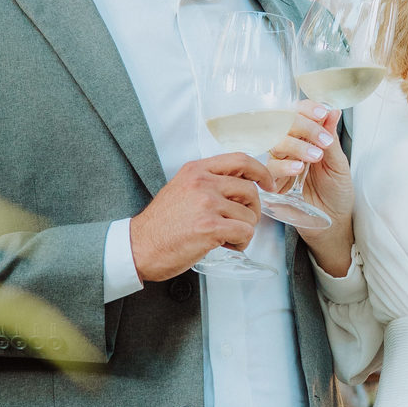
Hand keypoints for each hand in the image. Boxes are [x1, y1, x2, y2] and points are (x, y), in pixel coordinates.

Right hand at [130, 154, 278, 279]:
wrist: (138, 247)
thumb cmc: (160, 225)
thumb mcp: (182, 190)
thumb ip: (208, 183)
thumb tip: (240, 188)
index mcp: (196, 170)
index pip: (240, 160)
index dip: (261, 172)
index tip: (269, 184)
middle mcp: (202, 182)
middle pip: (250, 190)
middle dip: (253, 210)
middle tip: (241, 223)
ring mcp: (206, 203)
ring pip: (250, 215)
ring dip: (244, 230)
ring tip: (225, 238)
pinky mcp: (210, 227)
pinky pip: (245, 232)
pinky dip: (241, 243)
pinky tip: (226, 245)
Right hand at [268, 101, 354, 273]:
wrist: (334, 221)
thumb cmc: (337, 192)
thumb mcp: (339, 163)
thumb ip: (331, 138)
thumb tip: (333, 110)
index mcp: (307, 137)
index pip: (299, 112)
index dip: (307, 108)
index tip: (322, 113)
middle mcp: (291, 146)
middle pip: (284, 123)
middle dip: (303, 126)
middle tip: (323, 140)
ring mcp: (281, 163)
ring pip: (276, 143)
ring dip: (295, 146)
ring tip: (315, 157)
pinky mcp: (274, 182)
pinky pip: (271, 168)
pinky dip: (284, 165)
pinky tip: (298, 169)